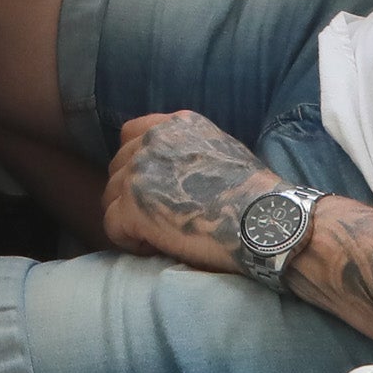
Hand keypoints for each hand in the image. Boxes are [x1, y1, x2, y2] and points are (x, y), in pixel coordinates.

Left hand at [99, 111, 271, 272]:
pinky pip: (112, 226)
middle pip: (117, 168)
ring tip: (159, 235)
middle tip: (158, 218)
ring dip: (129, 218)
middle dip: (131, 194)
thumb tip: (169, 171)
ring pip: (110, 197)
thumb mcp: (220, 149)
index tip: (153, 188)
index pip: (130, 135)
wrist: (263, 219)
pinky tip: (156, 247)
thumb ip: (187, 149)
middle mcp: (152, 141)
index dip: (136, 165)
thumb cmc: (252, 195)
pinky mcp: (132, 206)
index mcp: (175, 125)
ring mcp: (139, 172)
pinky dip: (129, 241)